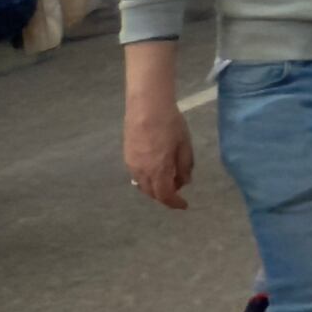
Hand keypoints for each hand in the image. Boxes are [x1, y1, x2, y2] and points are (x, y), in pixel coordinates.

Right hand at [125, 96, 192, 210]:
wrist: (146, 106)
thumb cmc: (170, 124)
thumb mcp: (184, 145)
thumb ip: (185, 166)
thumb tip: (184, 182)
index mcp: (158, 171)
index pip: (165, 196)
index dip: (175, 203)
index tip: (184, 205)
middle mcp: (142, 172)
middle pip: (152, 193)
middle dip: (165, 196)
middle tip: (177, 190)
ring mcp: (131, 164)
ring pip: (142, 185)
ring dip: (155, 188)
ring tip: (168, 178)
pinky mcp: (126, 156)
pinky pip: (136, 175)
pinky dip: (147, 178)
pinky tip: (155, 169)